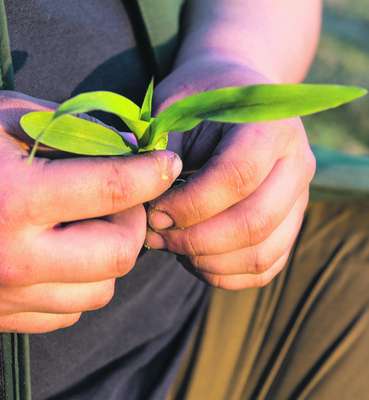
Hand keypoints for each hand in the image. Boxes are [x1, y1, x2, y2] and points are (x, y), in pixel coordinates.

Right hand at [0, 91, 181, 332]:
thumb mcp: (4, 118)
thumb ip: (74, 130)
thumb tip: (133, 145)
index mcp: (13, 199)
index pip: (112, 188)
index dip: (151, 172)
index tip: (167, 162)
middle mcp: (14, 257)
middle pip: (118, 253)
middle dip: (134, 221)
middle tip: (124, 197)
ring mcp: (7, 294)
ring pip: (101, 288)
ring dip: (110, 254)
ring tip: (92, 225)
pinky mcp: (2, 315)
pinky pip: (71, 310)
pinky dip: (83, 282)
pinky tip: (65, 254)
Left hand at [146, 58, 315, 289]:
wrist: (239, 98)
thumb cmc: (202, 101)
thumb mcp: (176, 107)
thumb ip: (159, 152)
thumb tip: (138, 201)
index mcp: (270, 126)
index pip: (236, 178)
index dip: (189, 205)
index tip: (153, 213)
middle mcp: (296, 164)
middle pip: (254, 223)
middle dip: (196, 240)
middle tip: (157, 236)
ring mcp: (299, 199)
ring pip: (261, 254)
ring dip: (208, 261)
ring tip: (172, 245)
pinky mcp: (290, 224)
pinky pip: (264, 267)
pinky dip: (225, 273)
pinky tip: (195, 256)